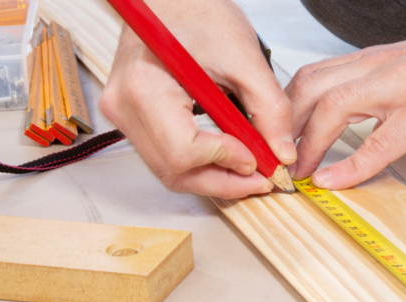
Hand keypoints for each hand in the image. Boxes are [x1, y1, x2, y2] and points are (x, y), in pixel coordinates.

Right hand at [100, 0, 295, 198]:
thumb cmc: (196, 10)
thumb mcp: (244, 57)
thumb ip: (268, 109)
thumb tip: (282, 153)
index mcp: (144, 87)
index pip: (183, 151)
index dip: (226, 161)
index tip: (259, 157)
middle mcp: (124, 106)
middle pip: (173, 170)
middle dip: (223, 180)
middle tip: (262, 178)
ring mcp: (123, 114)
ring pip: (169, 171)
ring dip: (214, 177)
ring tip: (251, 168)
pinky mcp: (132, 117)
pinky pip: (165, 156)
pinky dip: (200, 164)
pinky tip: (229, 156)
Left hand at [286, 15, 405, 189]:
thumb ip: (388, 85)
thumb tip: (364, 113)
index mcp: (379, 60)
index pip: (313, 77)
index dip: (285, 110)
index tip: (277, 141)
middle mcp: (382, 67)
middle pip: (308, 88)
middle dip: (282, 126)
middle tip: (274, 161)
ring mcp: (404, 87)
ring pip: (332, 107)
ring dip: (305, 144)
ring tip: (296, 174)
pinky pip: (380, 141)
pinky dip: (351, 165)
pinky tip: (334, 181)